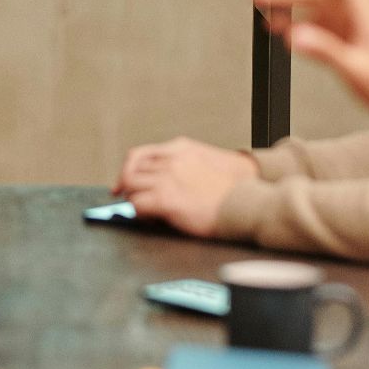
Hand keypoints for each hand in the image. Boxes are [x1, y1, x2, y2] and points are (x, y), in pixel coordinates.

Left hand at [112, 137, 257, 237]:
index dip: (127, 170)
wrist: (245, 202)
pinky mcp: (166, 199)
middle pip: (131, 170)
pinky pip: (137, 205)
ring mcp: (167, 178)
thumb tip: (167, 179)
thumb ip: (184, 165)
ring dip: (134, 200)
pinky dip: (139, 214)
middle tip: (131, 200)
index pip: (140, 154)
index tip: (122, 183)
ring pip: (131, 187)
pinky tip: (152, 219)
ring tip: (147, 212)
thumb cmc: (232, 189)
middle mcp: (171, 160)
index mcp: (180, 148)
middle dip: (128, 187)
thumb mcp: (206, 163)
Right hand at [253, 0, 368, 124]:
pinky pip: (314, 21)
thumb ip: (325, 50)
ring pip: (312, 0)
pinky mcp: (343, 36)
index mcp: (362, 8)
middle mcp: (354, 9)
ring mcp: (348, 22)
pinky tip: (278, 26)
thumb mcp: (357, 68)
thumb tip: (295, 36)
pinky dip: (295, 21)